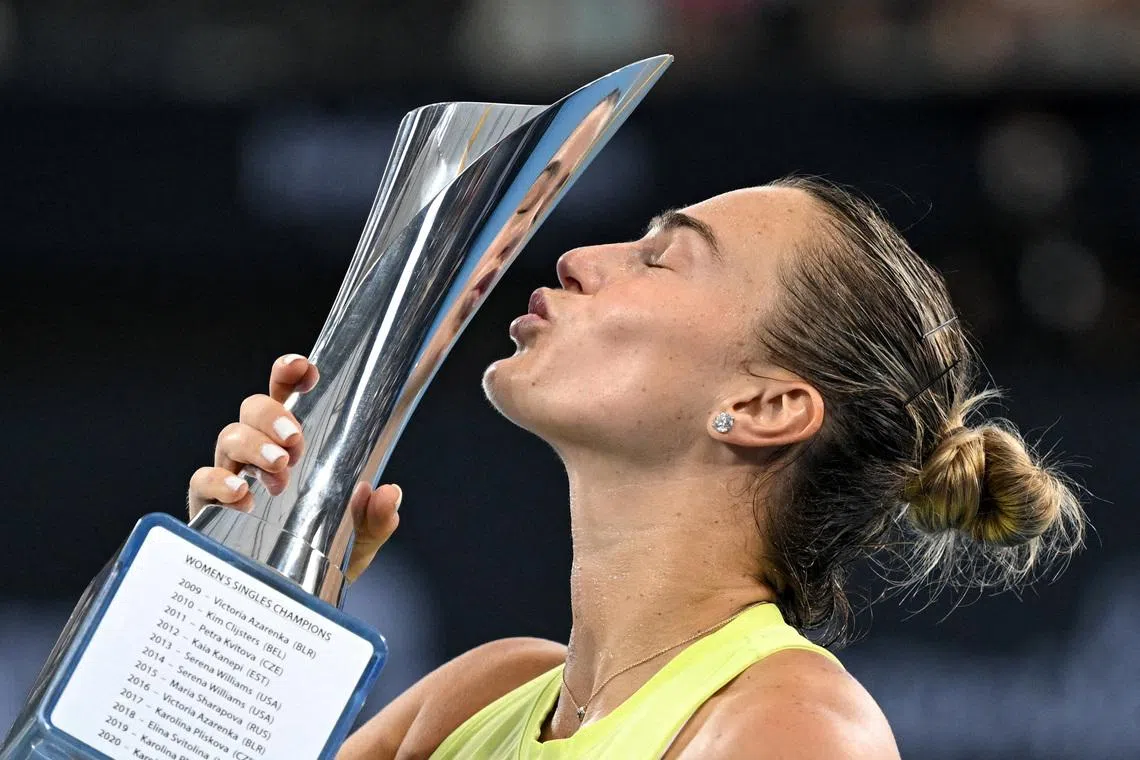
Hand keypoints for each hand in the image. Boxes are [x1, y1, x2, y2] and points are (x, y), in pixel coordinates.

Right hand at [187, 353, 401, 580]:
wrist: (293, 596)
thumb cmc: (324, 553)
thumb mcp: (360, 537)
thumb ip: (377, 517)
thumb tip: (388, 493)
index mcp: (293, 444)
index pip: (286, 395)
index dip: (289, 374)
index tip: (304, 369)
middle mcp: (258, 451)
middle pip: (252, 408)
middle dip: (272, 415)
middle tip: (295, 440)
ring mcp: (230, 475)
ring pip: (228, 437)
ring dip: (253, 446)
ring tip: (279, 470)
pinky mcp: (209, 505)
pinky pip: (202, 481)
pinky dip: (218, 482)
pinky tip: (242, 497)